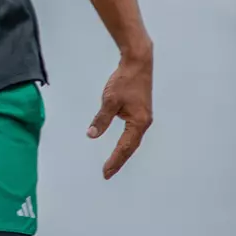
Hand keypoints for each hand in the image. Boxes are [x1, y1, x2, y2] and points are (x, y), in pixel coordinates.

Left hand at [88, 51, 152, 179]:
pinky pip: (132, 132)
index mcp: (138, 122)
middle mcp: (144, 122)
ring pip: (132, 140)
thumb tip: (92, 135)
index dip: (115, 160)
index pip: (124, 147)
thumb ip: (101, 119)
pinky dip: (126, 141)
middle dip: (119, 160)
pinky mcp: (140, 111)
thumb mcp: (110, 101)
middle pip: (130, 147)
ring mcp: (143, 117)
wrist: (138, 63)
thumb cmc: (125, 81)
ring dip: (123, 151)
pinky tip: (120, 144)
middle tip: (107, 172)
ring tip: (113, 163)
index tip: (106, 172)